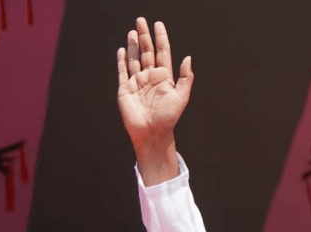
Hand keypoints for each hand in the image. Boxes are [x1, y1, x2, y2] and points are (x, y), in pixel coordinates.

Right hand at [117, 18, 192, 182]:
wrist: (151, 132)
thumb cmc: (168, 117)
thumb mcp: (181, 97)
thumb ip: (186, 78)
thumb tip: (188, 57)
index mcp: (164, 77)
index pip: (162, 53)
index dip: (160, 38)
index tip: (158, 24)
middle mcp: (150, 77)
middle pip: (147, 51)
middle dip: (144, 36)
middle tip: (141, 20)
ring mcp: (137, 82)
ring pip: (135, 59)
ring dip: (133, 45)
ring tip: (133, 31)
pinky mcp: (125, 88)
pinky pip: (123, 71)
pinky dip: (122, 60)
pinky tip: (122, 50)